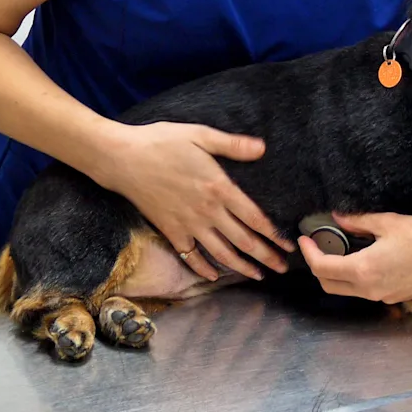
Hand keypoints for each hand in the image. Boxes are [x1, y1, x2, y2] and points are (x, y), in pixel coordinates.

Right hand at [95, 121, 294, 281]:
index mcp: (219, 188)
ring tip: (258, 275)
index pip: (254, 218)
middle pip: (243, 241)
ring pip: (221, 253)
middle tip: (283, 268)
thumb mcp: (200, 135)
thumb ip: (232, 145)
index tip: (288, 245)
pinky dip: (203, 269)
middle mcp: (207, 211)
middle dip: (266, 256)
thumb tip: (262, 148)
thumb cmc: (162, 142)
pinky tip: (214, 276)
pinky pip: (190, 256)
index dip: (274, 234)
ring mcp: (188, 224)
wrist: (123, 159)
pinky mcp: (170, 230)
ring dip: (242, 267)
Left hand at [298, 212, 411, 303]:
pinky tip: (363, 258)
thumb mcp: (388, 223)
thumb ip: (358, 221)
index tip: (305, 239)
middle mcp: (367, 289)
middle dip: (318, 267)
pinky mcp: (392, 297)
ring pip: (346, 290)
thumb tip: (338, 217)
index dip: (309, 253)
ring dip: (336, 273)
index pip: (322, 267)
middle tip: (318, 246)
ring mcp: (380, 296)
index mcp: (362, 270)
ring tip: (340, 249)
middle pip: (329, 285)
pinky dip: (354, 277)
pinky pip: (364, 290)